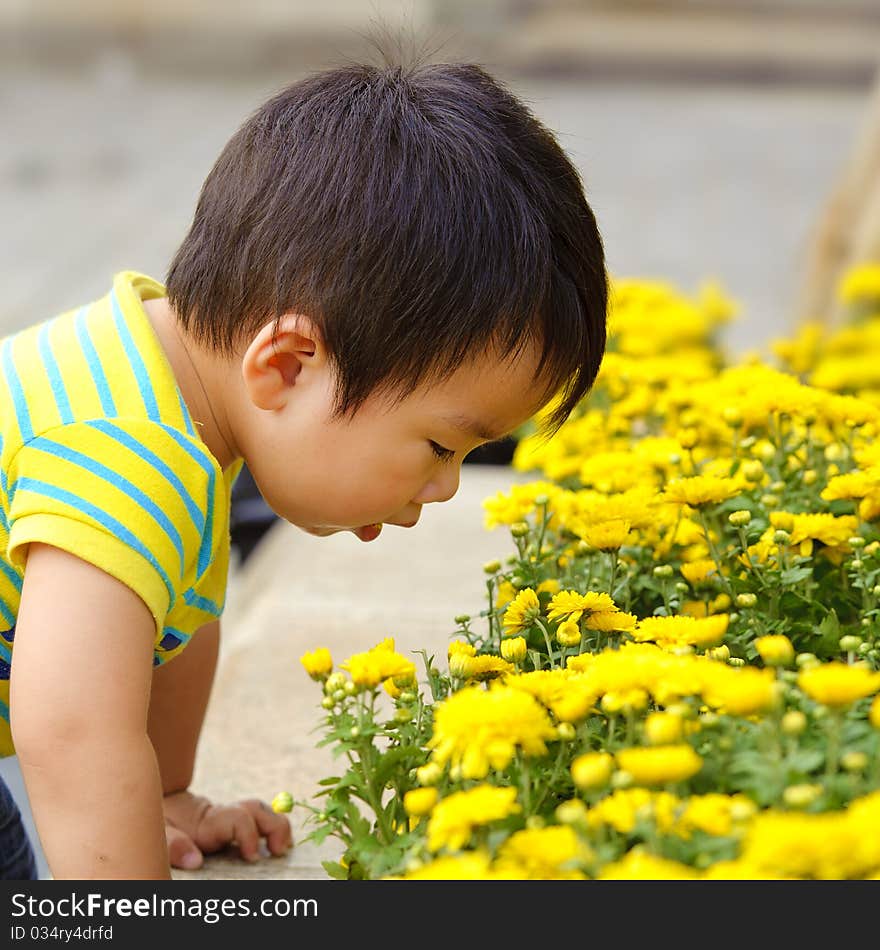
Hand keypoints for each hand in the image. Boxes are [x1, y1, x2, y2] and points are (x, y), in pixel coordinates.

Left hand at [162, 790, 292, 869]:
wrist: (155, 800)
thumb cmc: (157, 820)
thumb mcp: (158, 832)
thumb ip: (174, 844)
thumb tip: (196, 860)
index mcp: (209, 821)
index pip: (239, 819)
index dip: (249, 835)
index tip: (252, 857)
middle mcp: (225, 816)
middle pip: (258, 810)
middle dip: (275, 826)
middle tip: (281, 850)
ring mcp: (230, 818)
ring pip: (262, 812)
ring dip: (277, 826)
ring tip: (284, 848)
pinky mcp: (232, 824)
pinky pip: (258, 821)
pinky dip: (272, 828)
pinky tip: (278, 844)